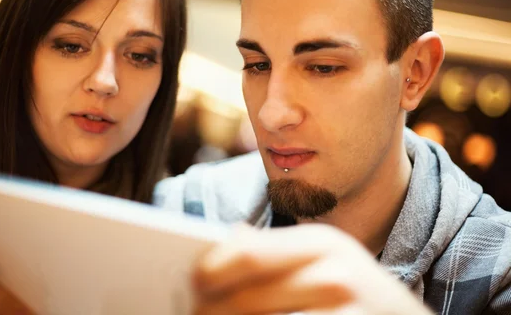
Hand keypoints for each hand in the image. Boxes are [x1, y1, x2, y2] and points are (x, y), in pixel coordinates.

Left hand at [193, 224, 432, 314]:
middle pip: (247, 299)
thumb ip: (275, 249)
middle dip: (210, 311)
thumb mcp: (323, 258)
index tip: (190, 284)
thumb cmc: (355, 291)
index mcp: (321, 244)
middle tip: (191, 314)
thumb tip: (228, 238)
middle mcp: (334, 277)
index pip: (248, 253)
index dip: (210, 271)